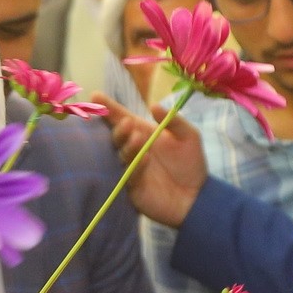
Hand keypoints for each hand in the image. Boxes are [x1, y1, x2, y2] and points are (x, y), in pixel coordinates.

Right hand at [94, 93, 206, 228]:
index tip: (95, 95)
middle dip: (118, 128)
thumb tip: (153, 106)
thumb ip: (175, 121)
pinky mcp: (132, 188)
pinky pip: (129, 175)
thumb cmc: (192, 165)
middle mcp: (133, 150)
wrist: (196, 197)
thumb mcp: (189, 137)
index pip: (122, 118)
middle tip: (127, 123)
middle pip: (117, 136)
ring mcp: (131, 169)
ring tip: (138, 138)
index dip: (109, 108)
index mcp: (144, 134)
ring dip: (127, 145)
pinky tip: (145, 159)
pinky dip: (135, 166)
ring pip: (121, 155)